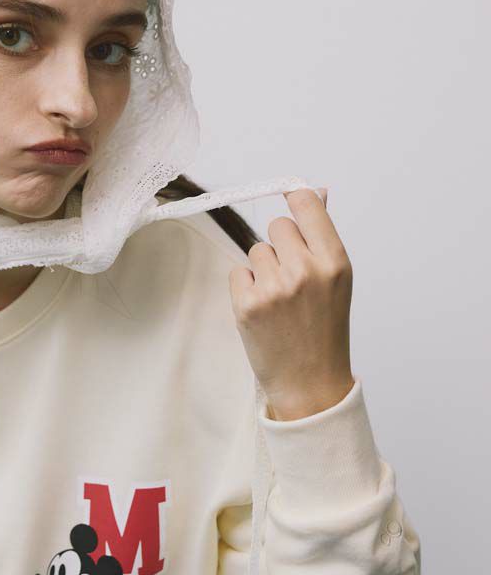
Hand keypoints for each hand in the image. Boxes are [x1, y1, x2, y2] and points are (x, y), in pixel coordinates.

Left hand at [228, 187, 354, 420]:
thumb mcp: (336, 281)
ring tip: (280, 299)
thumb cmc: (325, 329)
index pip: (307, 205)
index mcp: (335, 262)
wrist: (311, 382)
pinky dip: (246, 288)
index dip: (296, 197)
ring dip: (264, 269)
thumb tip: (315, 191)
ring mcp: (274, 288)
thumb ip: (322, 237)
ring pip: (256, 250)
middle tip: (292, 276)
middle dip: (282, 245)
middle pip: (278, 226)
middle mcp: (305, 271)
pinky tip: (264, 310)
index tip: (291, 197)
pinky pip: (238, 272)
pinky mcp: (246, 304)